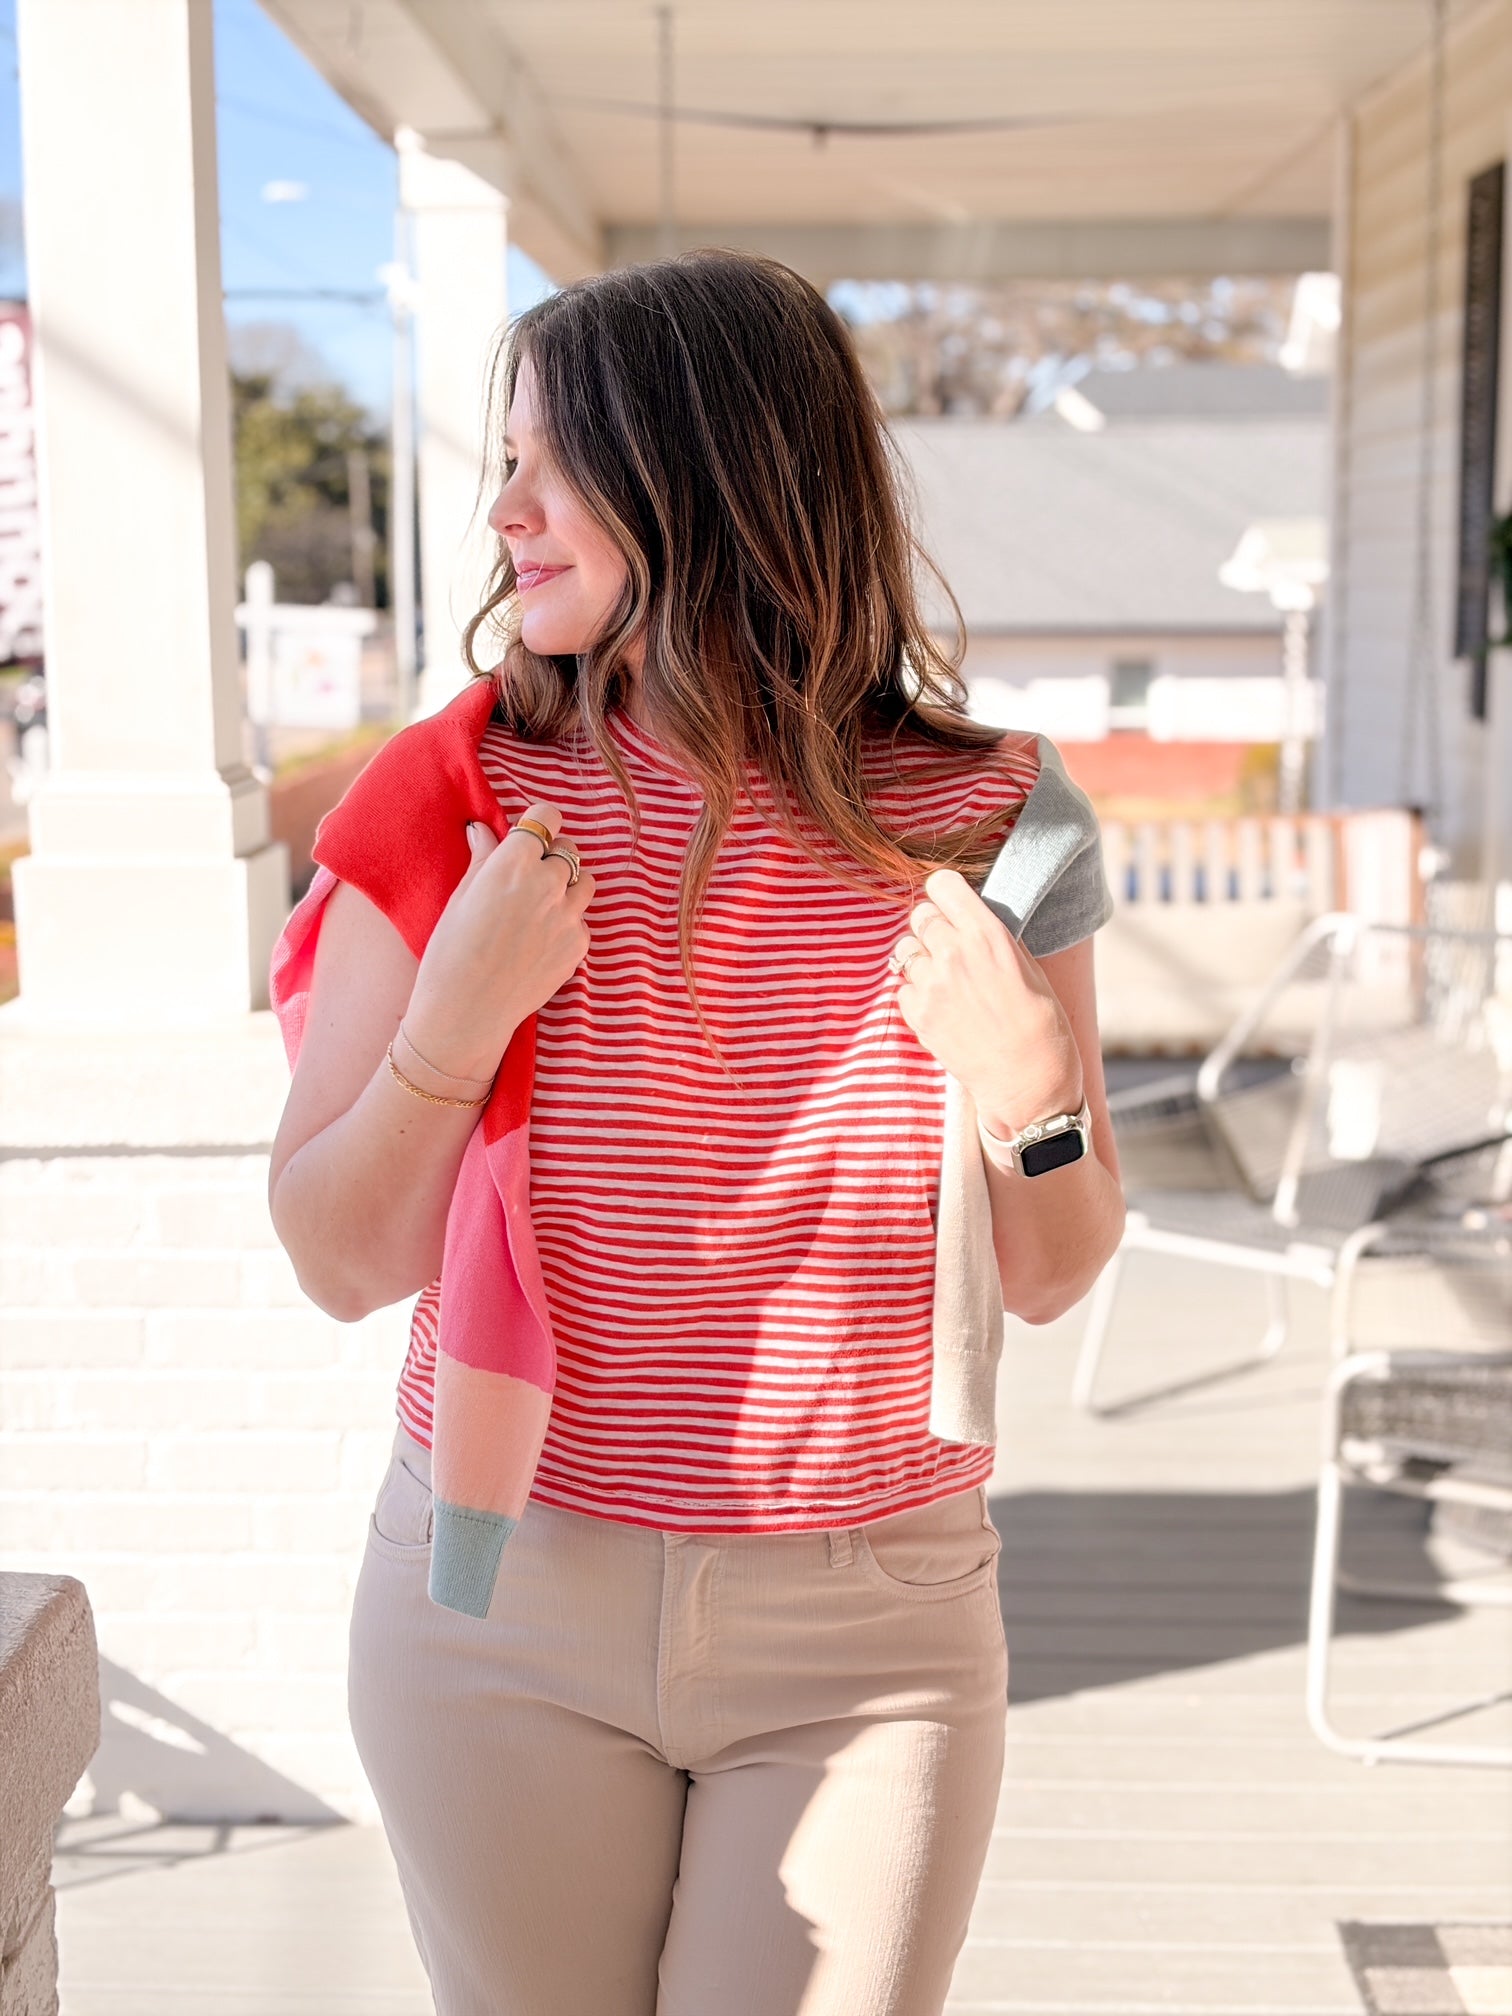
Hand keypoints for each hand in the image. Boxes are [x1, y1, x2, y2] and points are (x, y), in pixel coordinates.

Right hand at [404, 802, 595, 1081]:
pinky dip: (567, 923)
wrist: (466, 1012)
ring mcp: (569, 916)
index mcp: (514, 863)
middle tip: (527, 877)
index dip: (538, 823)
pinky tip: (539, 941)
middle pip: (567, 849)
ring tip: (540, 906)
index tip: (531, 833)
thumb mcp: (460, 897)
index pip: (547, 817)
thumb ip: (483, 858)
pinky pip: (581, 920)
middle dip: (550, 856)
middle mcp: (549, 883)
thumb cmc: (450, 953)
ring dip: (567, 885)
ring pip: (584, 882)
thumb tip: (483, 829)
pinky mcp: (579, 945)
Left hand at [893, 869, 1083, 1136]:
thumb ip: (995, 938)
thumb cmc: (1041, 1026)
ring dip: (920, 960)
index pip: (943, 885)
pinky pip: (902, 987)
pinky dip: (915, 993)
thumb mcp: (1028, 968)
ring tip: (945, 981)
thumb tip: (972, 918)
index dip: (945, 893)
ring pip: (905, 951)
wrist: (1028, 1083)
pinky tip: (941, 1007)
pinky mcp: (917, 1015)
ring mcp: (931, 985)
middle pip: (919, 915)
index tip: (950, 903)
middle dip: (932, 926)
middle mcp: (953, 953)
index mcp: (987, 934)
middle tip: (949, 947)